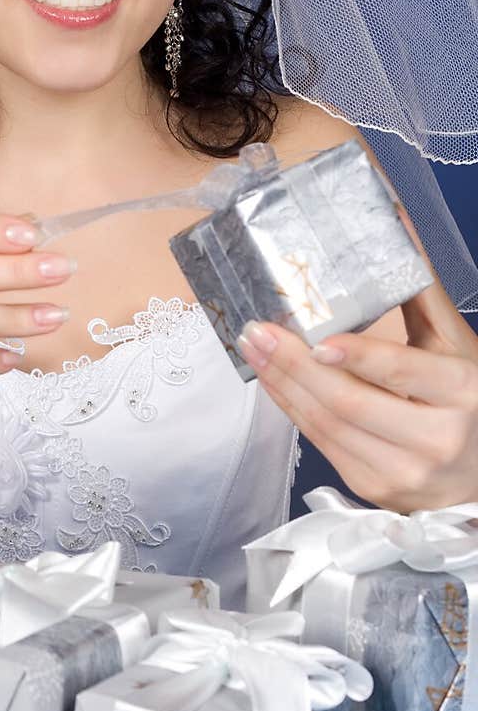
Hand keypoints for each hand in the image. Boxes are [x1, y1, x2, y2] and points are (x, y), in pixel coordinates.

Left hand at [236, 217, 477, 511]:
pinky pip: (322, 445)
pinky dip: (293, 409)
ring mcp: (402, 472)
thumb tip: (394, 222)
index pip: (401, 372)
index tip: (318, 339)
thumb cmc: (471, 400)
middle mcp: (436, 439)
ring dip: (282, 386)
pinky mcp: (374, 488)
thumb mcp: (456, 346)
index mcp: (463, 393)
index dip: (359, 357)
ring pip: (328, 426)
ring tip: (254, 349)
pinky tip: (274, 382)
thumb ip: (421, 291)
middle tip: (257, 331)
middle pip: (350, 402)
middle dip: (295, 365)